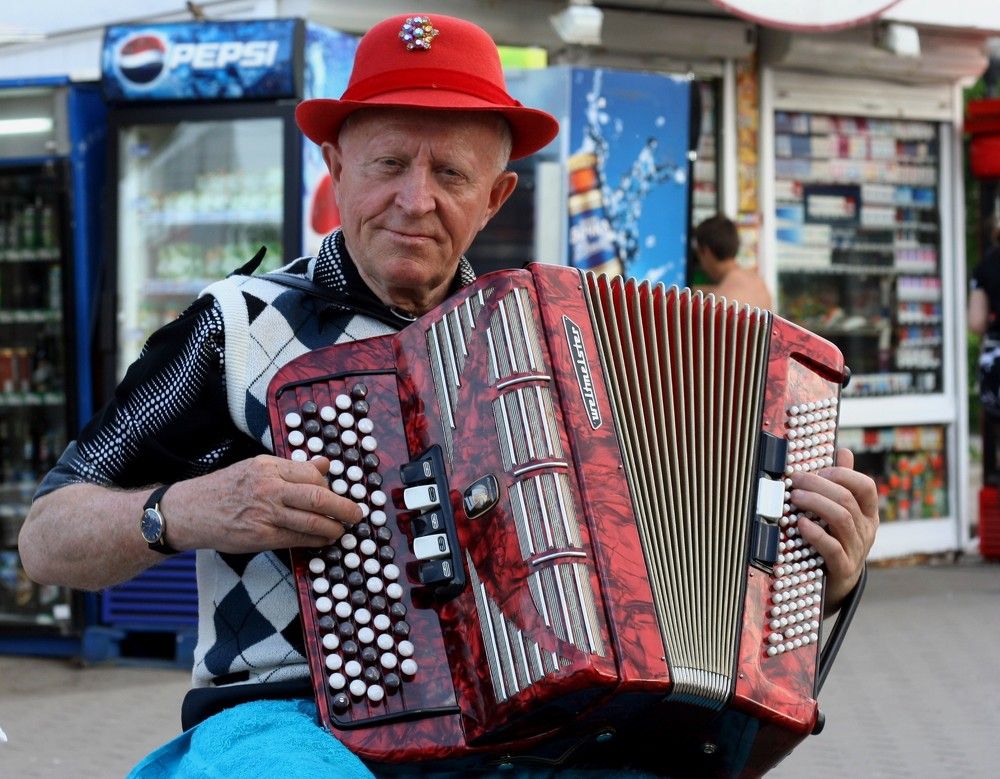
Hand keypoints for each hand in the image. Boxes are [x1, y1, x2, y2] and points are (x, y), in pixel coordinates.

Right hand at [168, 454, 361, 553]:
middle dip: (344, 507)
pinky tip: (323, 541)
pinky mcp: (261, 537)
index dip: (330, 485)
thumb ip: (293, 468)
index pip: (313, 474)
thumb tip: (326, 464)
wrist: (191, 511)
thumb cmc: (227, 488)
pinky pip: (297, 540)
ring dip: (333, 528)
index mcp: (269, 466)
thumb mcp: (257, 468)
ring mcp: (265, 514)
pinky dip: (315, 541)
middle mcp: (269, 488)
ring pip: (311, 522)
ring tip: (341, 530)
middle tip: (356, 514)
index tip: (337, 492)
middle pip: (318, 496)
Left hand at [788, 448, 878, 613]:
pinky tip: (801, 524)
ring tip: (794, 497)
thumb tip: (842, 450)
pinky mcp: (843, 569)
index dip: (843, 474)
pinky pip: (833, 548)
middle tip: (795, 480)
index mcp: (867, 513)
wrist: (835, 586)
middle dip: (819, 485)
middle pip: (848, 500)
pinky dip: (817, 534)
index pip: (866, 487)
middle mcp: (866, 530)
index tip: (818, 469)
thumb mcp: (842, 512)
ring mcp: (857, 550)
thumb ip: (842, 483)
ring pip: (842, 520)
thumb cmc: (835, 540)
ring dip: (816, 504)